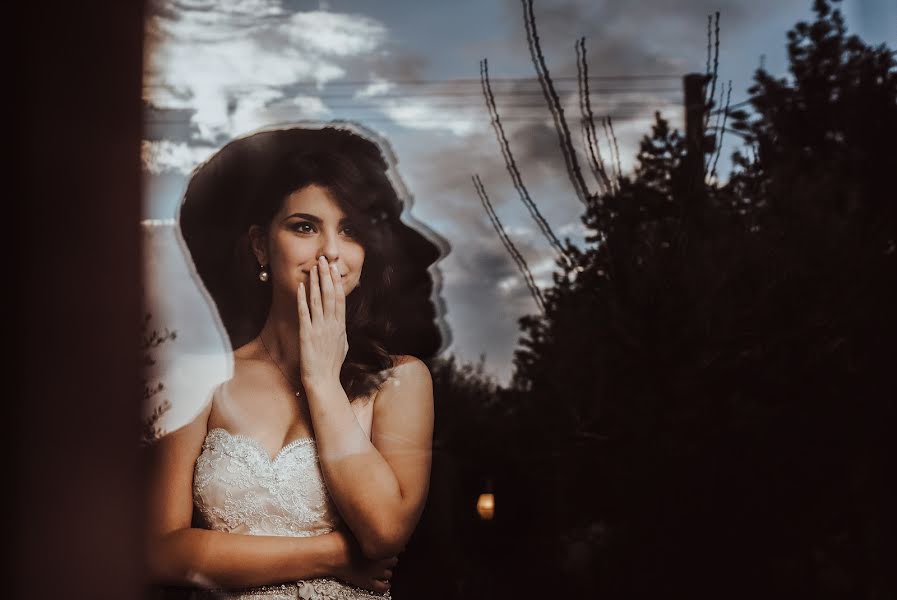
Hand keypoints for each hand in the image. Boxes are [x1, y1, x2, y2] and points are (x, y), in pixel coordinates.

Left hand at [297, 256, 348, 385]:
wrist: (323, 381)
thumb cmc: (332, 366)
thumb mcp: (342, 346)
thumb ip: (341, 332)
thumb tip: (341, 323)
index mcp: (340, 326)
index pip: (340, 299)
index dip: (336, 282)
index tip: (334, 269)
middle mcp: (331, 325)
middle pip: (330, 295)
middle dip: (327, 276)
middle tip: (324, 260)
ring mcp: (319, 329)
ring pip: (318, 300)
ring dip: (316, 283)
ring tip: (314, 268)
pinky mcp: (307, 334)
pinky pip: (305, 313)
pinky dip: (303, 299)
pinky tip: (302, 287)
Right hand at [330, 529, 396, 593]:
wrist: (331, 554)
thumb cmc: (341, 539)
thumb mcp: (355, 527)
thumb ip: (365, 527)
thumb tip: (368, 519)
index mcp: (380, 546)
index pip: (394, 546)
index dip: (391, 545)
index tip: (388, 544)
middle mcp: (381, 560)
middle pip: (394, 560)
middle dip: (390, 558)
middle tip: (384, 556)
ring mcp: (374, 572)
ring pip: (389, 574)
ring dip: (387, 571)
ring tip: (383, 568)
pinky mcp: (367, 582)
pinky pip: (381, 587)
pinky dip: (385, 586)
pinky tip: (386, 584)